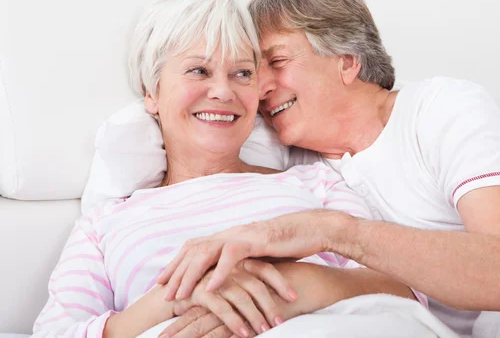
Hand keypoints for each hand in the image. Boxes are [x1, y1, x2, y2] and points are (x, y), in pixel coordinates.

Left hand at [157, 210, 349, 297]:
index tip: (163, 281)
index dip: (177, 263)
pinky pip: (232, 256)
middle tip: (163, 291)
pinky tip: (211, 288)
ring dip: (191, 274)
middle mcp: (231, 233)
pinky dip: (220, 272)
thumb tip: (227, 278)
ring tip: (180, 294)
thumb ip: (241, 263)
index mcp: (230, 237)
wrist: (312, 229)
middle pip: (194, 249)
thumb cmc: (288, 245)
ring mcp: (242, 235)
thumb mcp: (258, 255)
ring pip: (207, 252)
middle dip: (176, 270)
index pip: (195, 247)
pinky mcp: (256, 241)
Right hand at [171, 260, 293, 336]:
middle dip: (271, 304)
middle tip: (281, 322)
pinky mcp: (199, 290)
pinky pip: (222, 307)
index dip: (281, 283)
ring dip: (256, 315)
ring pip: (242, 296)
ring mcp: (213, 276)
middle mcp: (227, 267)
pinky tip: (244, 335)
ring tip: (267, 331)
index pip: (265, 268)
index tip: (296, 299)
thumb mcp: (228, 286)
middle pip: (256, 283)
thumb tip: (272, 298)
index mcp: (237, 261)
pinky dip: (235, 321)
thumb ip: (247, 285)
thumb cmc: (202, 292)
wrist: (168, 295)